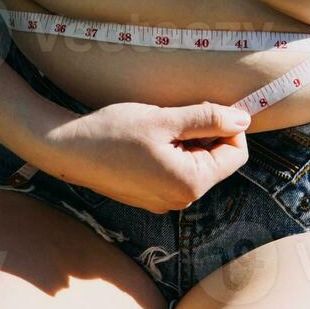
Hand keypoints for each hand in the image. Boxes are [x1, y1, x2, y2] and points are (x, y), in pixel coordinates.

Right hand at [41, 101, 251, 212]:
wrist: (65, 148)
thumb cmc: (112, 132)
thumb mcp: (165, 119)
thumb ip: (208, 119)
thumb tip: (244, 119)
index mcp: (190, 184)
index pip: (235, 154)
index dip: (227, 126)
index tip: (203, 107)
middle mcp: (180, 200)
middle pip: (216, 160)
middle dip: (205, 133)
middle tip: (174, 115)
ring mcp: (164, 201)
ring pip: (195, 163)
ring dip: (186, 140)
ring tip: (158, 127)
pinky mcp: (150, 196)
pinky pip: (176, 171)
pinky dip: (171, 151)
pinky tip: (147, 140)